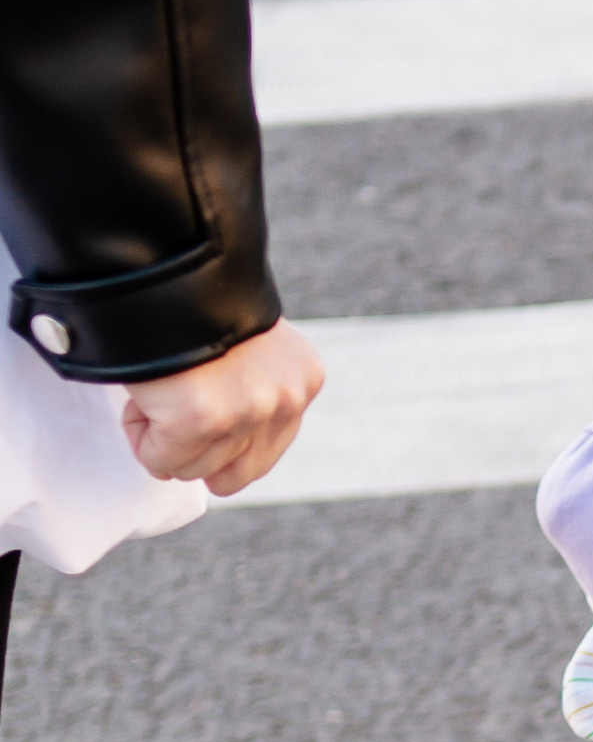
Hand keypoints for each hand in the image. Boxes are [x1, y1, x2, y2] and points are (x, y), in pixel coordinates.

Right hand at [122, 318, 324, 495]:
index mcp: (302, 379)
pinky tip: (146, 393)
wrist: (163, 266)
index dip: (217, 439)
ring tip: (160, 388)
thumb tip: (220, 470)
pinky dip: (140, 433)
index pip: (261, 455)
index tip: (198, 400)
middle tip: (172, 405)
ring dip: (162, 437)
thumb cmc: (192, 307)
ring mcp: (248, 411)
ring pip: (192, 470)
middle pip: (232, 476)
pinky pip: (160, 461)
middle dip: (194, 452)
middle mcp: (286, 399)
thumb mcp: (246, 351)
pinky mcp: (204, 418)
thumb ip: (248, 397)